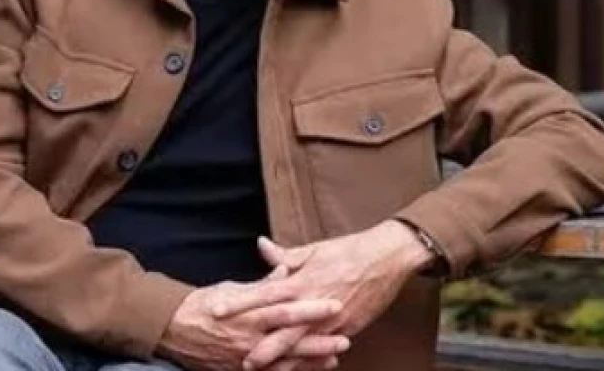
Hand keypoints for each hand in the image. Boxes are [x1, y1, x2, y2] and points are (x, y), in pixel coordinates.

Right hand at [157, 266, 351, 370]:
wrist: (172, 329)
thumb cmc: (205, 303)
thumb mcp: (234, 287)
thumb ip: (263, 283)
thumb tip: (287, 268)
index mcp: (247, 308)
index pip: (283, 304)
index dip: (309, 305)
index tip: (334, 302)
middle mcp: (247, 332)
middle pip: (288, 334)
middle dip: (317, 336)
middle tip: (345, 335)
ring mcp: (243, 354)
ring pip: (282, 358)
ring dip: (310, 358)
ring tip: (335, 356)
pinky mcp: (238, 370)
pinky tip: (310, 370)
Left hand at [212, 221, 434, 369]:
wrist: (387, 258)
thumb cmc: (349, 250)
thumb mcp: (314, 249)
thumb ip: (285, 255)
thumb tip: (260, 245)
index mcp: (301, 280)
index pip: (263, 293)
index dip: (239, 303)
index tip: (217, 310)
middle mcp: (313, 302)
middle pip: (281, 328)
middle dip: (260, 346)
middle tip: (240, 360)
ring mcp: (330, 319)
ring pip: (302, 346)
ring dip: (283, 362)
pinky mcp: (347, 329)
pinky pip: (324, 350)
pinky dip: (311, 362)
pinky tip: (298, 370)